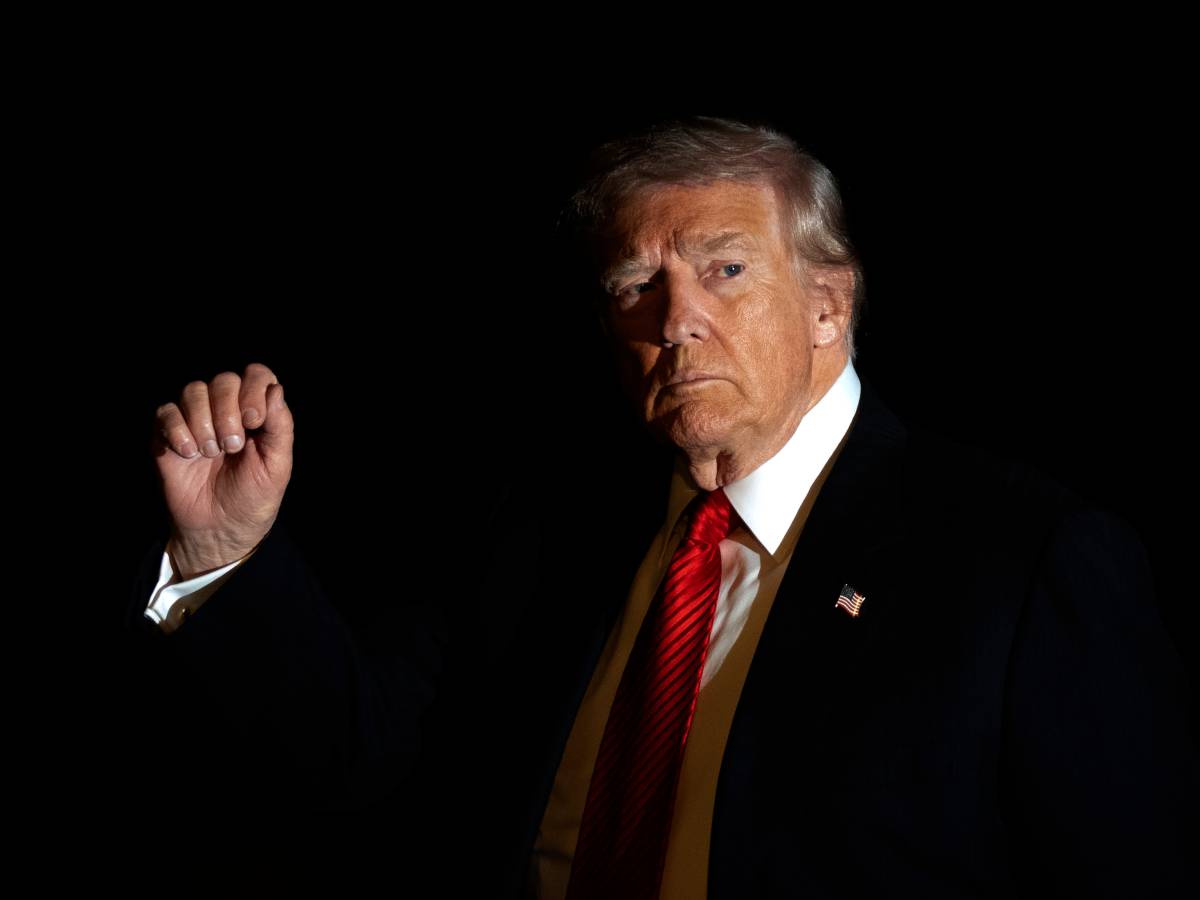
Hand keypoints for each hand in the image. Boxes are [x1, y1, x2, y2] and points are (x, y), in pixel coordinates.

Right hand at [150, 362, 293, 578]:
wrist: (220, 530)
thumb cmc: (253, 497)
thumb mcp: (277, 466)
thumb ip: (280, 426)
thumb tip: (276, 389)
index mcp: (256, 413)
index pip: (256, 375)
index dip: (254, 389)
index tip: (254, 421)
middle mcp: (226, 411)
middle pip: (223, 380)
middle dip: (227, 410)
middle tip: (231, 445)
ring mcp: (196, 421)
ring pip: (193, 391)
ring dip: (202, 421)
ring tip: (210, 453)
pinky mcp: (169, 436)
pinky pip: (166, 412)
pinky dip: (176, 429)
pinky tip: (188, 454)